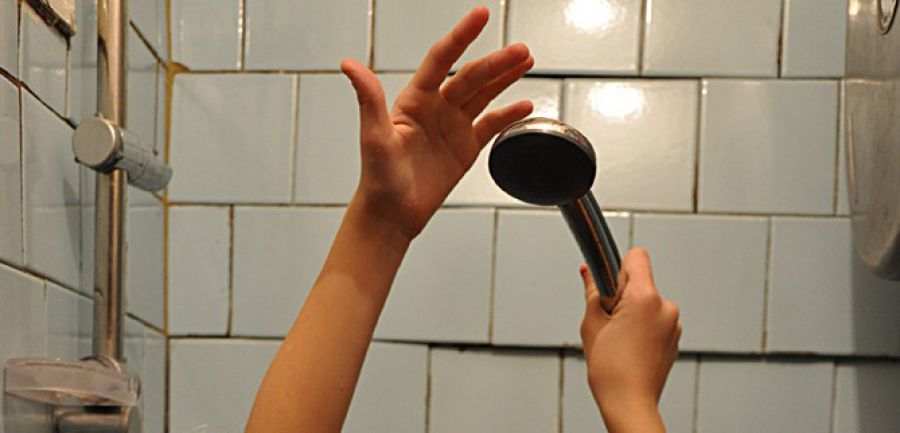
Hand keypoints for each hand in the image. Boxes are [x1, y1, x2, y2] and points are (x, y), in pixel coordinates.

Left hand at [340, 7, 533, 240]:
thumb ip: (368, 98)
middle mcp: (435, 108)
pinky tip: (524, 105)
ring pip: (484, 94)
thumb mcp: (373, 136)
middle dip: (496, 62)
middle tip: (521, 50)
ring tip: (526, 61)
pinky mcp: (464, 148)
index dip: (461, 36)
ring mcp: (452, 127)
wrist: (391, 214)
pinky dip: (508, 115)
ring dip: (505, 78)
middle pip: (470, 77)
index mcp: (414, 101)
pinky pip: (490, 125)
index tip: (479, 16)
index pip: (441, 59)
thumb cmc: (377, 178)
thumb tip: (349, 65)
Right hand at [579, 248, 680, 431]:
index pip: (637, 257)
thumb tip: (589, 272)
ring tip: (619, 337)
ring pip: (647, 301)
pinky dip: (643, 325)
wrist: (629, 402)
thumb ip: (593, 291)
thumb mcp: (592, 324)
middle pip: (641, 281)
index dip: (618, 266)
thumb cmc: (612, 370)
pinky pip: (656, 318)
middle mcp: (666, 307)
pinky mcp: (674, 337)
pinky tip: (630, 345)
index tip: (608, 283)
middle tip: (608, 319)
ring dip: (633, 311)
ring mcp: (673, 323)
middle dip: (622, 294)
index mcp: (645, 298)